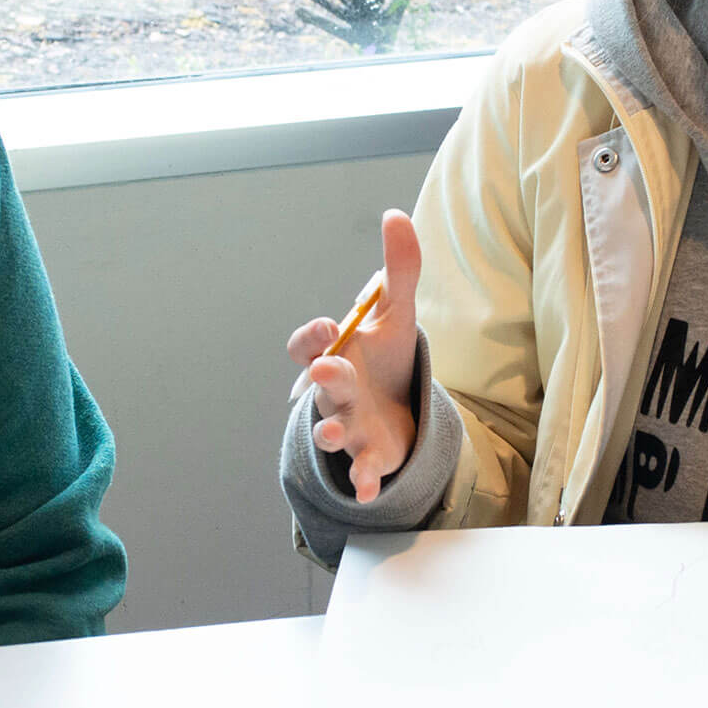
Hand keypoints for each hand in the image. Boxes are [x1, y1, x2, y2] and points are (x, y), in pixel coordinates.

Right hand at [284, 209, 423, 502]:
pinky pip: (360, 471)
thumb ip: (399, 267)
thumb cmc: (387, 358)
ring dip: (329, 434)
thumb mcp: (398, 312)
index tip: (329, 326)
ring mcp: (349, 426)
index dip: (313, 337)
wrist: (397, 407)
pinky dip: (360, 482)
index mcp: (335, 354)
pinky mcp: (369, 456)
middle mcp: (334, 392)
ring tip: (330, 435)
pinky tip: (366, 493)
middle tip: (323, 370)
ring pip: (331, 431)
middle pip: (321, 386)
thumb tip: (397, 214)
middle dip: (322, 378)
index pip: (308, 344)